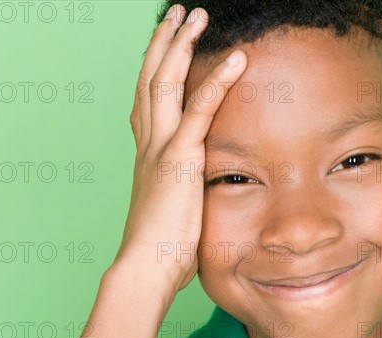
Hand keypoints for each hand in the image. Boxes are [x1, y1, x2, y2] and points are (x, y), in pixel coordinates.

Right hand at [113, 5, 247, 290]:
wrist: (145, 268)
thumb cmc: (162, 248)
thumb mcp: (172, 208)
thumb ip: (181, 189)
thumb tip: (196, 193)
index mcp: (148, 154)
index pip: (149, 99)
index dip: (155, 68)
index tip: (165, 46)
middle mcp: (149, 142)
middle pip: (152, 78)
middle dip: (163, 42)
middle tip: (176, 14)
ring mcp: (162, 147)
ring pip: (167, 82)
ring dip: (181, 44)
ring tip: (194, 14)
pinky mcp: (179, 159)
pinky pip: (200, 110)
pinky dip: (218, 81)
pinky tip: (236, 58)